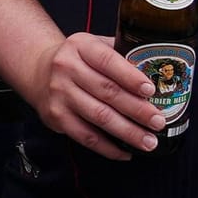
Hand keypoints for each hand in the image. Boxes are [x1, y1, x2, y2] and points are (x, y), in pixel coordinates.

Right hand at [29, 31, 160, 160]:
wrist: (39, 71)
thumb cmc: (78, 60)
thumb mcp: (94, 45)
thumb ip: (121, 54)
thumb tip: (159, 74)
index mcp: (80, 46)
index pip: (108, 61)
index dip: (130, 77)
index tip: (151, 90)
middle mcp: (66, 68)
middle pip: (107, 92)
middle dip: (137, 109)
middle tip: (158, 121)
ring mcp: (59, 93)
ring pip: (98, 116)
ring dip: (127, 132)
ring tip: (149, 142)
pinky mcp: (55, 116)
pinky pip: (85, 136)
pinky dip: (108, 148)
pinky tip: (125, 152)